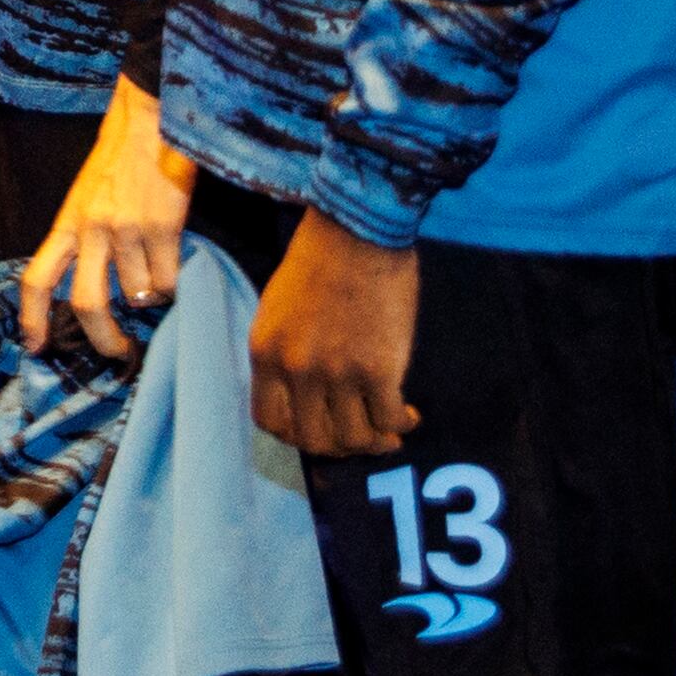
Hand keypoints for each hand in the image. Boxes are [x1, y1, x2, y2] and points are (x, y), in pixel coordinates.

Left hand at [22, 74, 196, 357]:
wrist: (151, 116)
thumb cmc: (119, 158)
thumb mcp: (85, 198)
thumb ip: (83, 238)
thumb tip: (96, 290)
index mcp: (67, 223)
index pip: (38, 279)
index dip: (33, 318)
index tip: (36, 346)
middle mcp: (91, 230)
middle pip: (87, 304)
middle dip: (103, 339)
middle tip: (116, 351)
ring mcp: (127, 229)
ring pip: (139, 295)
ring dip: (151, 297)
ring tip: (157, 277)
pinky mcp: (162, 226)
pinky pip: (168, 280)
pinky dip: (174, 285)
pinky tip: (174, 265)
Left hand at [246, 206, 419, 458]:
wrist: (359, 229)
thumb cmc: (320, 258)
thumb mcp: (278, 308)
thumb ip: (284, 353)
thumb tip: (303, 394)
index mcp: (266, 353)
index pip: (270, 422)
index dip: (296, 435)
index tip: (318, 430)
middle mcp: (297, 370)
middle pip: (313, 439)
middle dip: (338, 447)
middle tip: (359, 438)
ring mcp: (337, 373)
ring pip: (353, 438)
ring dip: (373, 443)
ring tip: (389, 433)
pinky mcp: (379, 369)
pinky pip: (388, 419)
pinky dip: (400, 425)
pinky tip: (409, 415)